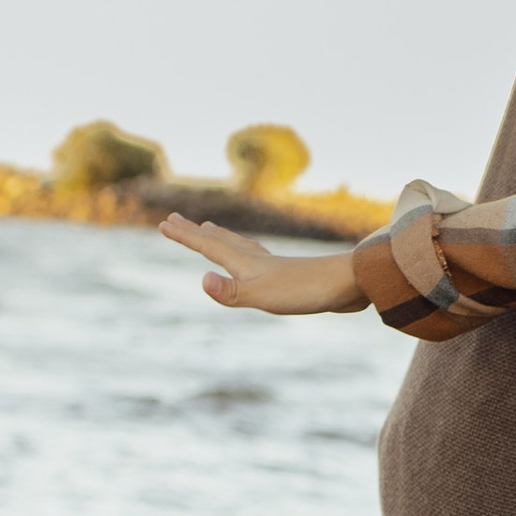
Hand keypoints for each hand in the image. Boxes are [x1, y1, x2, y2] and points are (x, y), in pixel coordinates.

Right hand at [158, 214, 369, 313]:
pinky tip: (258, 261)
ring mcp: (274, 265)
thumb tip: (202, 281)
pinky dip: (245, 253)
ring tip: (211, 230)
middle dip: (196, 232)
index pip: (208, 246)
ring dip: (221, 238)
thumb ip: (231, 292)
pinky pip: (257, 259)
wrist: (351, 283)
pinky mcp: (290, 275)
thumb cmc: (306, 290)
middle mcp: (257, 259)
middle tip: (178, 219)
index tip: (164, 223)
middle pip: (220, 241)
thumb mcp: (263, 296)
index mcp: (246, 263)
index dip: (185, 236)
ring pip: (240, 246)